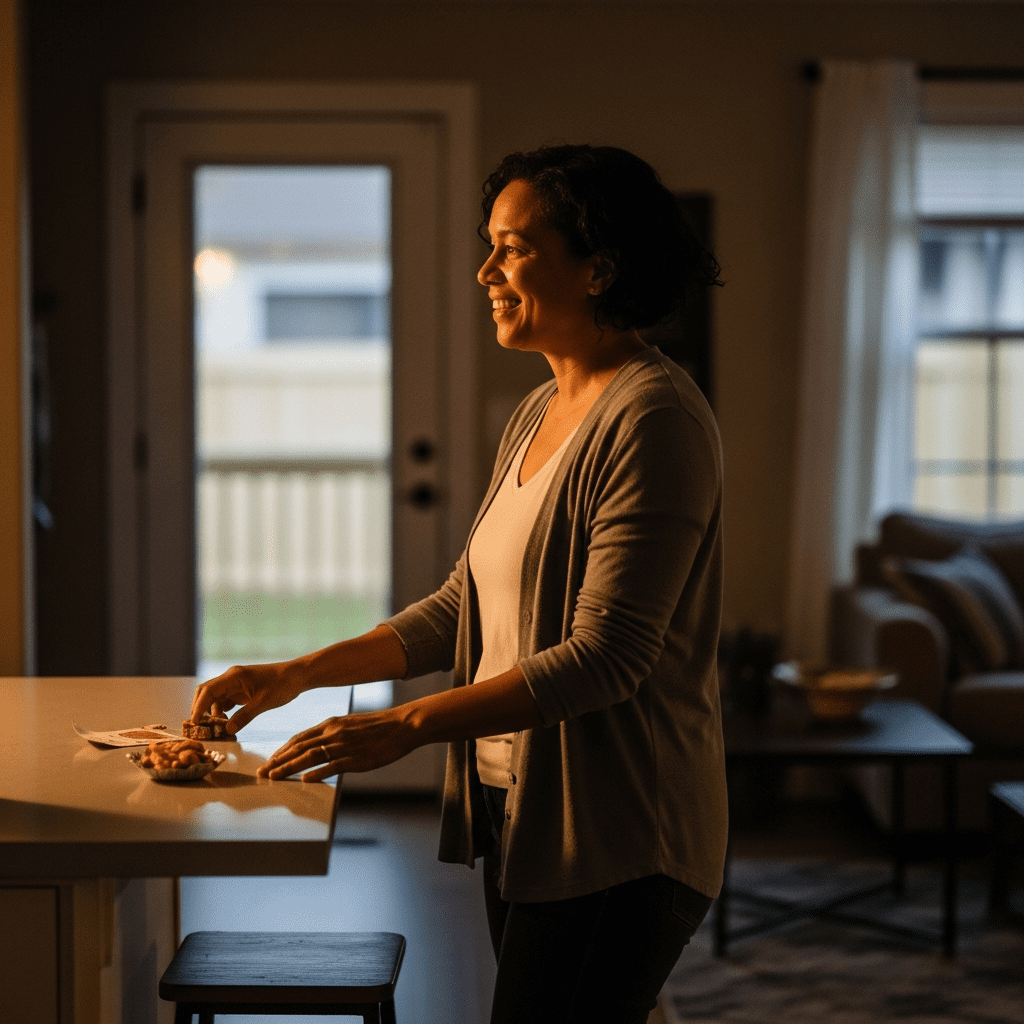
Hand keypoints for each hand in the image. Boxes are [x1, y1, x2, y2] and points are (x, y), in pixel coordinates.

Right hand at [190, 661, 306, 733]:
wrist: (297, 676)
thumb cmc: (282, 684)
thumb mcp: (264, 703)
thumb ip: (245, 716)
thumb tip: (227, 730)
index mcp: (234, 676)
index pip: (208, 690)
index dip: (198, 707)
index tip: (194, 723)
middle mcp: (231, 678)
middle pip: (206, 693)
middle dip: (200, 709)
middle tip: (200, 728)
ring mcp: (236, 684)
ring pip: (215, 698)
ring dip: (212, 713)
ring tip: (216, 729)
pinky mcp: (242, 691)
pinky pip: (226, 701)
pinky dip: (222, 712)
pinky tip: (226, 723)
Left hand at [257, 707, 418, 781]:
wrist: (402, 725)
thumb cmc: (379, 727)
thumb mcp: (350, 725)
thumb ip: (333, 734)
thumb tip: (318, 746)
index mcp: (331, 724)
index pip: (299, 738)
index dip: (281, 750)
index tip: (269, 761)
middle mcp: (333, 733)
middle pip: (298, 748)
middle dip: (277, 761)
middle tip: (262, 772)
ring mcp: (343, 746)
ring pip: (310, 757)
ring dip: (289, 767)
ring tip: (273, 777)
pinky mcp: (356, 758)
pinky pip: (332, 766)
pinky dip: (316, 773)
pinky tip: (304, 780)